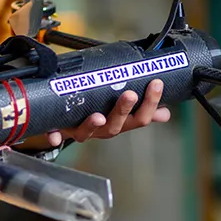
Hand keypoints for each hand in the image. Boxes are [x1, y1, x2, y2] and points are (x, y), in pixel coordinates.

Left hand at [31, 79, 170, 148]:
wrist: (65, 127)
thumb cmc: (96, 115)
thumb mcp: (121, 113)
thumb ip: (140, 110)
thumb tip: (166, 112)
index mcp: (120, 124)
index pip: (140, 117)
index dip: (150, 103)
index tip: (156, 83)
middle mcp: (102, 130)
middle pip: (116, 125)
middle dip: (124, 110)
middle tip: (130, 94)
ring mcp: (81, 131)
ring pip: (89, 132)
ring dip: (93, 125)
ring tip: (98, 116)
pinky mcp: (61, 131)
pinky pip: (57, 136)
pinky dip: (55, 136)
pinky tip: (54, 136)